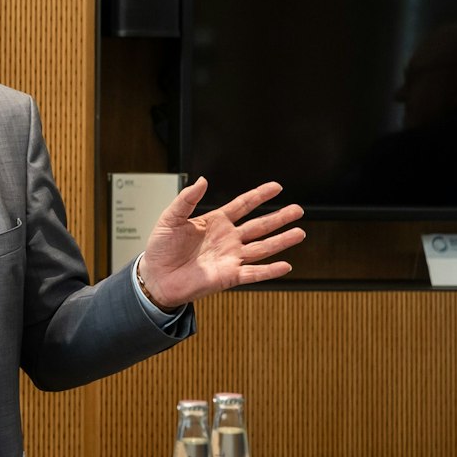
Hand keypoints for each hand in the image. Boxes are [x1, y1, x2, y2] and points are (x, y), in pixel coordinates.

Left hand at [137, 178, 304, 308]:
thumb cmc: (161, 248)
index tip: (277, 186)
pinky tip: (286, 265)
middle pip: (259, 225)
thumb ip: (186, 200)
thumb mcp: (170, 218)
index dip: (259, 195)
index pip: (243, 205)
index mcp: (215, 222)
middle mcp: (227, 239)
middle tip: (299, 209)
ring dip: (281, 241)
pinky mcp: (229, 276)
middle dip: (279, 217)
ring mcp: (230, 257)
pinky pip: (254, 273)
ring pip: (262, 247)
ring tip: (300, 233)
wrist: (155, 276)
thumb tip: (202, 180)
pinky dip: (269, 271)